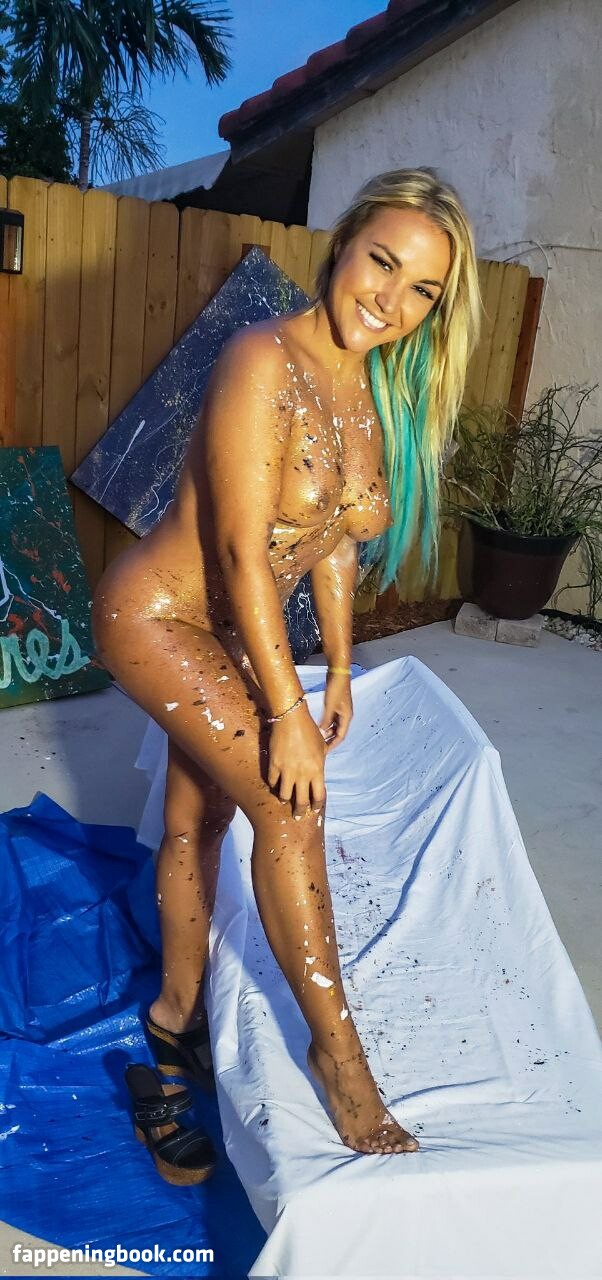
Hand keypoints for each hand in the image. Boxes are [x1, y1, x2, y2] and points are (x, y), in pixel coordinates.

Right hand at [267, 702, 325, 817]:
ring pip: (283, 795)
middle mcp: (302, 774)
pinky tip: (274, 785)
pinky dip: (273, 785)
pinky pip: (272, 781)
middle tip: (297, 816)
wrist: (291, 718)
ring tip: (283, 801)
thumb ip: (319, 763)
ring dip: (284, 799)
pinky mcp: (273, 764)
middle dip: (299, 811)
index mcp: (317, 770)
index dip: (316, 806)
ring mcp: (287, 770)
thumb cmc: (309, 731)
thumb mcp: (321, 748)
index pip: (319, 796)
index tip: (314, 809)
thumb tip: (318, 774)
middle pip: (301, 801)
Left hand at [319, 672, 352, 754]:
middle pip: (338, 732)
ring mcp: (341, 710)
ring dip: (327, 732)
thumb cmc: (336, 688)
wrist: (338, 673)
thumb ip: (326, 720)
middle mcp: (346, 715)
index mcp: (347, 717)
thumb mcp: (330, 706)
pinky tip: (318, 726)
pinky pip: (331, 719)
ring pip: (334, 725)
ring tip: (317, 738)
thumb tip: (321, 733)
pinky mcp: (336, 705)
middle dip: (330, 740)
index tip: (325, 752)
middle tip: (320, 747)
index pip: (341, 736)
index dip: (333, 745)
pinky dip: (325, 724)